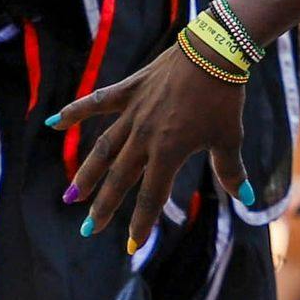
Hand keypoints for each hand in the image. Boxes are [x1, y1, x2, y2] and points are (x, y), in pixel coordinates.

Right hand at [54, 45, 253, 255]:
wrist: (214, 51)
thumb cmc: (225, 97)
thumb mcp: (229, 137)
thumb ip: (231, 170)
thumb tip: (246, 198)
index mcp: (170, 152)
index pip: (150, 196)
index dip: (141, 224)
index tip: (132, 247)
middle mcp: (145, 136)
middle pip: (120, 178)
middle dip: (104, 206)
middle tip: (89, 229)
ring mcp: (134, 112)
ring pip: (104, 149)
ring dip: (86, 174)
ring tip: (71, 196)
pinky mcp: (130, 89)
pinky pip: (98, 103)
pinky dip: (76, 111)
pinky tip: (54, 124)